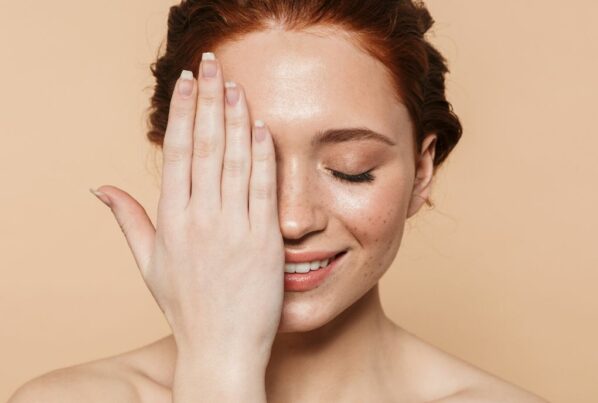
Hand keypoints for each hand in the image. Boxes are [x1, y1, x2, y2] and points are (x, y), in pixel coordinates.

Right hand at [90, 53, 283, 368]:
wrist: (222, 348)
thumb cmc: (185, 306)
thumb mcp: (149, 264)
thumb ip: (128, 220)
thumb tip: (99, 187)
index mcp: (171, 220)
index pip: (175, 152)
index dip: (181, 113)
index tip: (187, 83)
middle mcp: (200, 218)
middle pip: (204, 145)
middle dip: (208, 100)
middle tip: (211, 65)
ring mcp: (234, 228)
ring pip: (234, 160)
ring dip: (236, 119)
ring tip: (236, 86)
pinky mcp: (264, 240)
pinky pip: (263, 187)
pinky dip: (263, 155)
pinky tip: (262, 128)